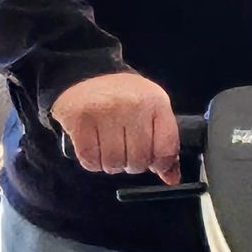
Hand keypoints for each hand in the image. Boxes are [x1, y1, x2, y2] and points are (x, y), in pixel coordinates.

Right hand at [51, 71, 181, 181]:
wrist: (85, 73)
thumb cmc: (122, 98)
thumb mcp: (150, 113)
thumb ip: (163, 146)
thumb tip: (172, 178)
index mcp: (155, 102)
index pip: (166, 149)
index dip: (160, 163)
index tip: (154, 162)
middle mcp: (132, 104)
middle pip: (139, 160)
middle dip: (132, 164)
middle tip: (125, 151)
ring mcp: (104, 110)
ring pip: (113, 163)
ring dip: (111, 164)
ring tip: (109, 148)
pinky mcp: (79, 119)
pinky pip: (90, 160)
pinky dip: (92, 162)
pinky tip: (94, 147)